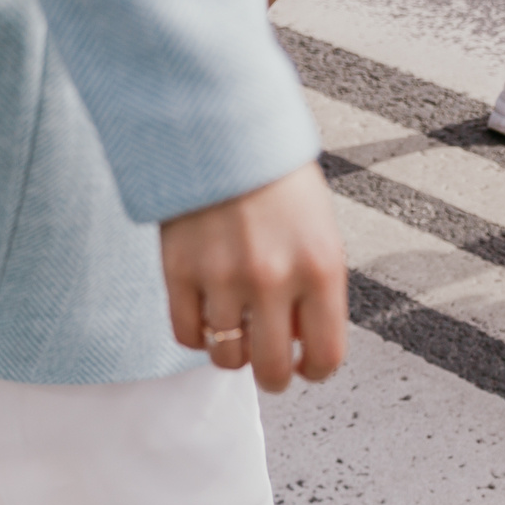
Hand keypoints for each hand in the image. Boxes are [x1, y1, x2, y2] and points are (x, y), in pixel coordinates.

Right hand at [160, 161, 348, 392]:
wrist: (222, 128)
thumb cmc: (275, 178)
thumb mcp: (318, 229)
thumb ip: (316, 286)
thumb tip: (298, 340)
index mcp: (320, 267)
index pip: (325, 355)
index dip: (315, 370)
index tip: (307, 366)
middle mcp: (273, 278)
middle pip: (272, 370)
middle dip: (273, 376)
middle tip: (268, 365)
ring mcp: (222, 277)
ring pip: (226, 358)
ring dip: (232, 354)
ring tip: (235, 331)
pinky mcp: (179, 271)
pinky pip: (186, 334)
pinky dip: (197, 335)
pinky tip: (207, 314)